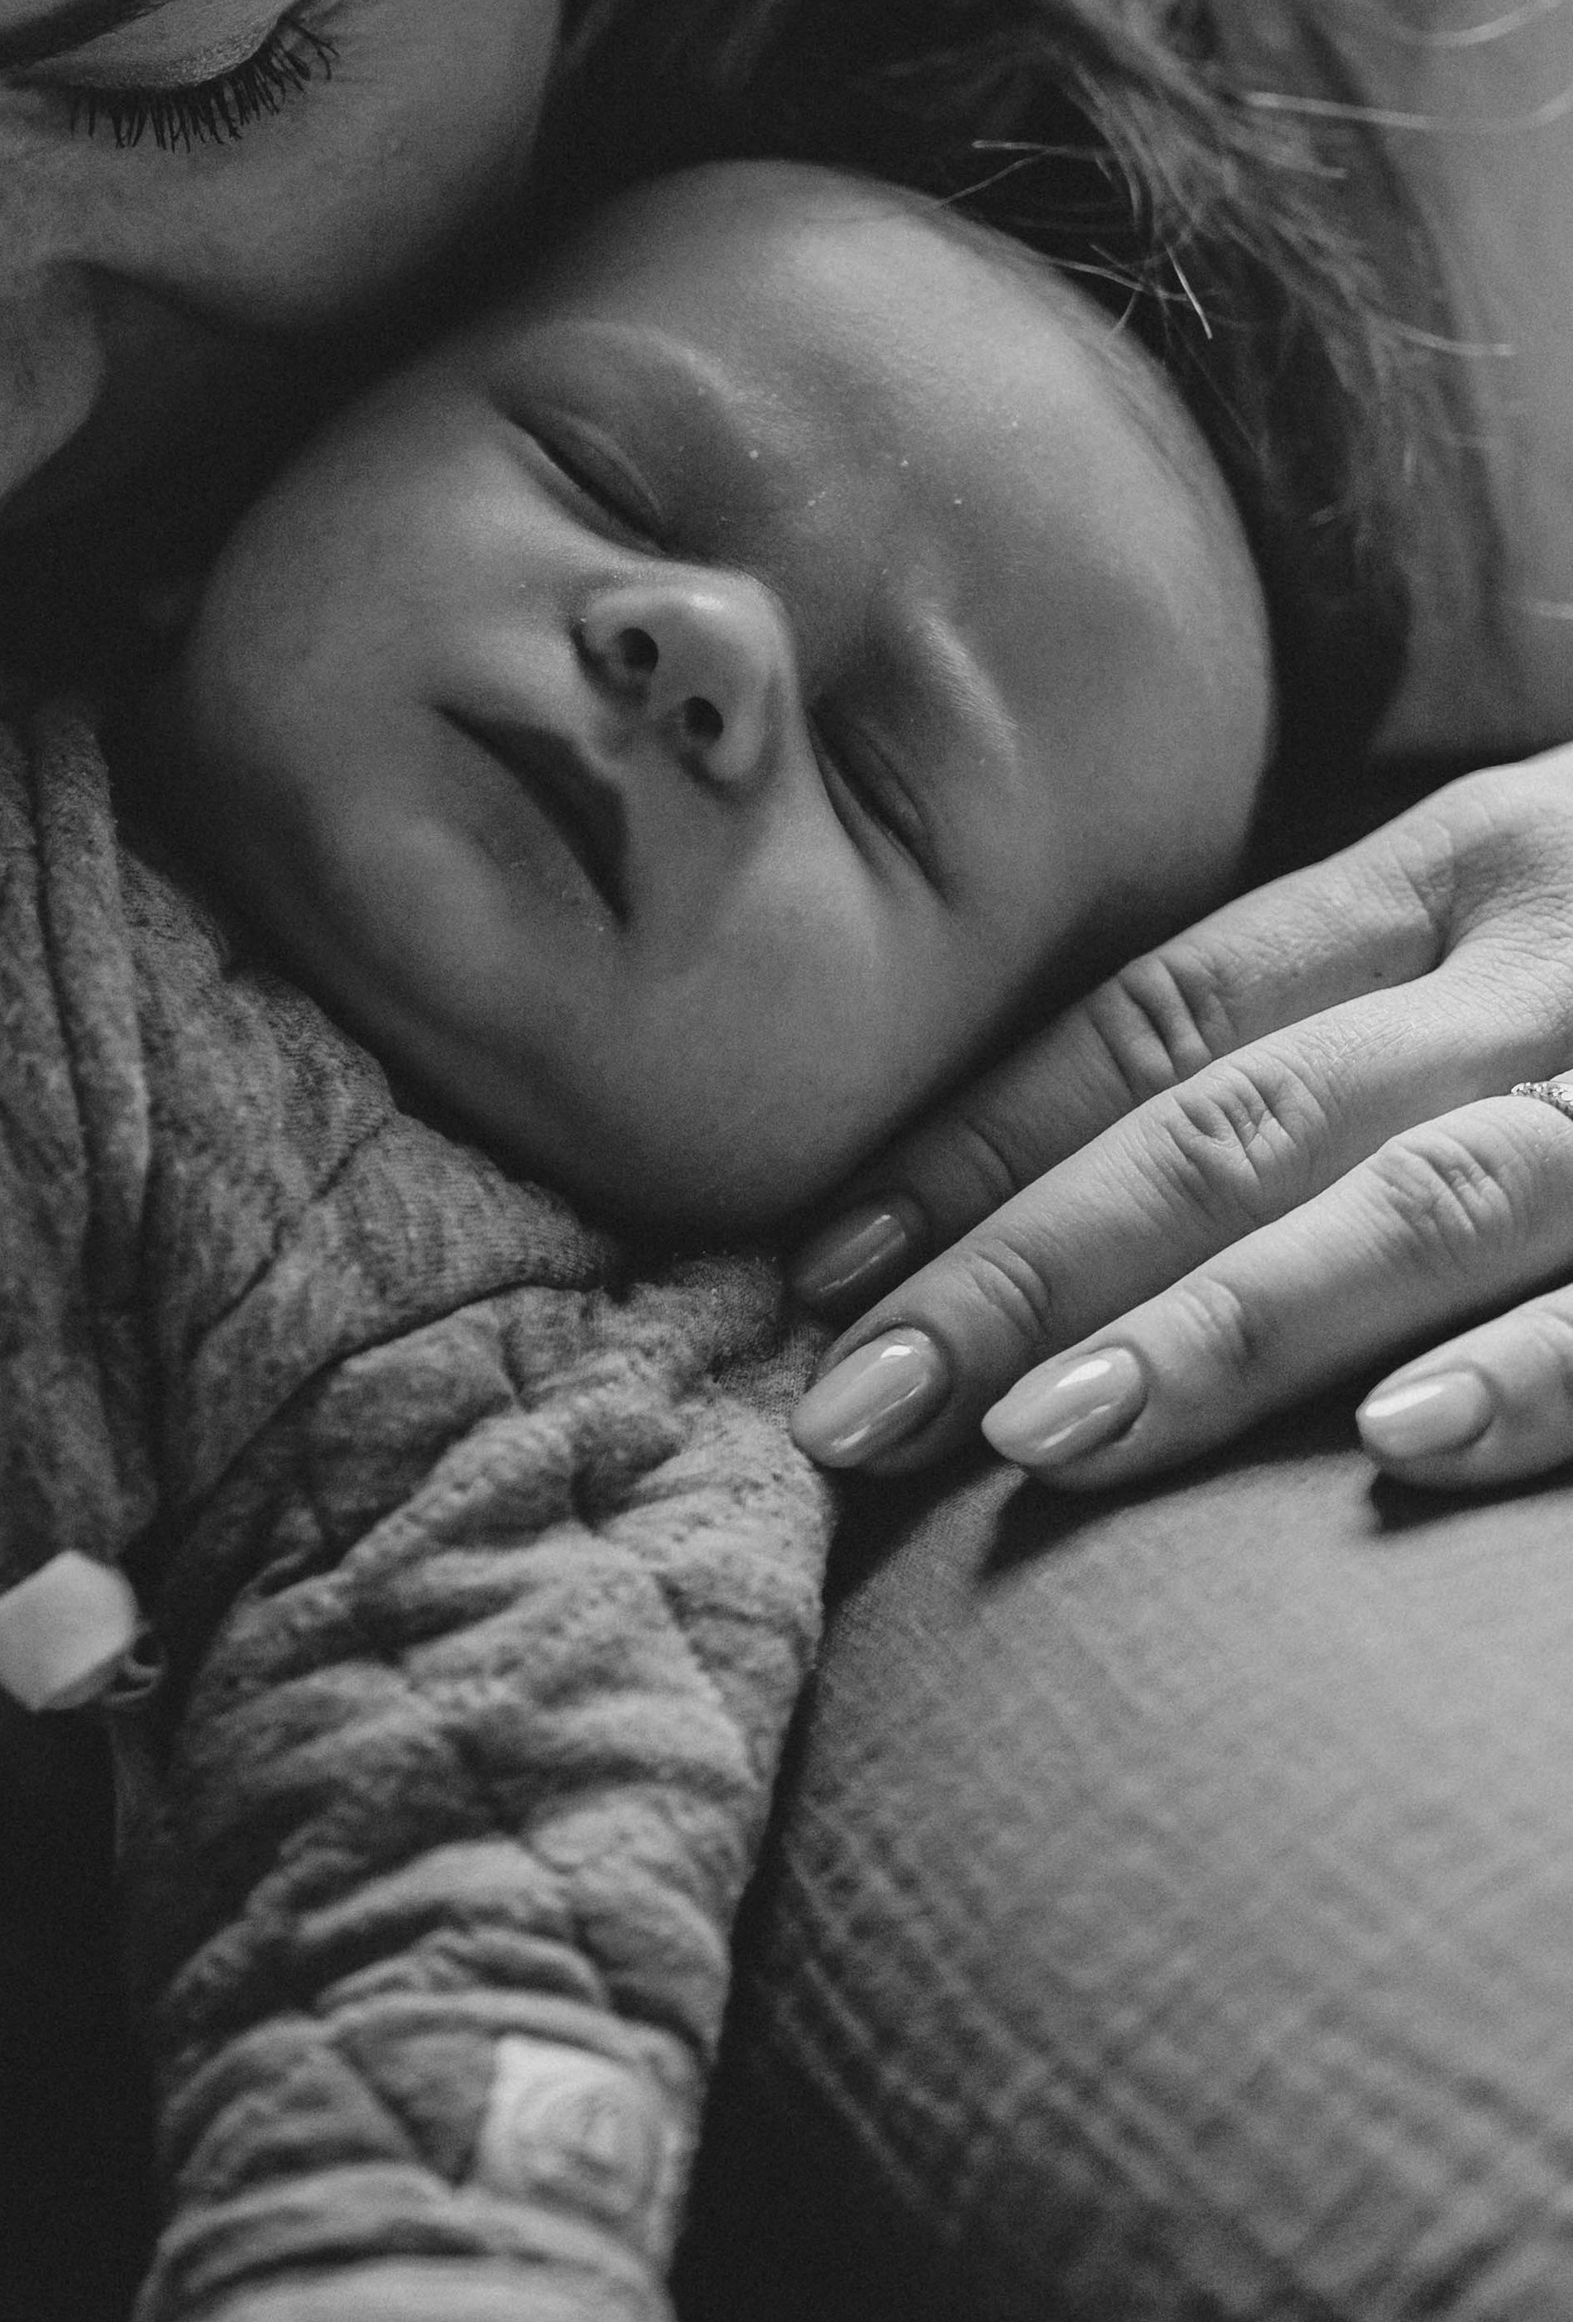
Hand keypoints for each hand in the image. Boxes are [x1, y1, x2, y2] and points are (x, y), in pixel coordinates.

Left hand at [781, 748, 1572, 1494]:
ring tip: (1039, 1436)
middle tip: (855, 1408)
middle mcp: (1532, 969)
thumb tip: (1078, 1194)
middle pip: (1245, 1115)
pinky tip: (1396, 1442)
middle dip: (1030, 1266)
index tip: (819, 1271)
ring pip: (1424, 1200)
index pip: (1166, 1014)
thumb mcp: (1526, 916)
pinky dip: (1528, 1370)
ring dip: (1221, 1326)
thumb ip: (1351, 1021)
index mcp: (1449, 880)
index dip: (983, 1140)